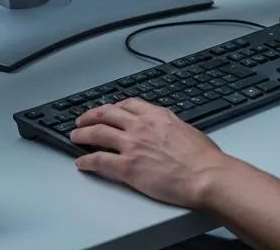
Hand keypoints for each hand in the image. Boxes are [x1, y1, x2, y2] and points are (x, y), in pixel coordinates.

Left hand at [71, 99, 234, 207]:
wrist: (205, 175)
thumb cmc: (202, 158)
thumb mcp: (186, 129)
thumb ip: (170, 126)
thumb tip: (166, 130)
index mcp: (157, 115)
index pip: (128, 104)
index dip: (113, 106)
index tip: (108, 110)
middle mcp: (140, 126)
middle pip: (107, 114)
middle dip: (91, 116)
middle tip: (83, 120)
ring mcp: (131, 145)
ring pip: (97, 133)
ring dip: (82, 134)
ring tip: (75, 136)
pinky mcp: (127, 167)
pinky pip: (98, 161)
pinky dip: (86, 161)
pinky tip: (81, 163)